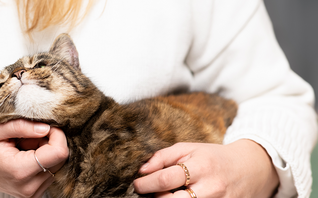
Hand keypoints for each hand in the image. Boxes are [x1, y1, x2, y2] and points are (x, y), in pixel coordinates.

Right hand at [0, 119, 68, 197]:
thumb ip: (21, 126)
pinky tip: (25, 155)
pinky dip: (42, 160)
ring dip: (45, 151)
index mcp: (19, 170)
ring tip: (24, 145)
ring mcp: (31, 193)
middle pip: (60, 159)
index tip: (45, 125)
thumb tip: (46, 128)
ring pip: (56, 165)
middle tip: (29, 135)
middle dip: (50, 142)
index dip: (57, 135)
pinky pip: (50, 172)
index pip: (58, 153)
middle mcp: (28, 187)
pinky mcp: (33, 194)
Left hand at [133, 140, 278, 197]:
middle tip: (149, 193)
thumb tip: (142, 170)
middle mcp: (211, 187)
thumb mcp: (188, 148)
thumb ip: (163, 157)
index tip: (137, 184)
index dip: (146, 184)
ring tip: (166, 195)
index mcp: (201, 166)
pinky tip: (181, 197)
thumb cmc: (212, 157)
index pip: (167, 178)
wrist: (250, 168)